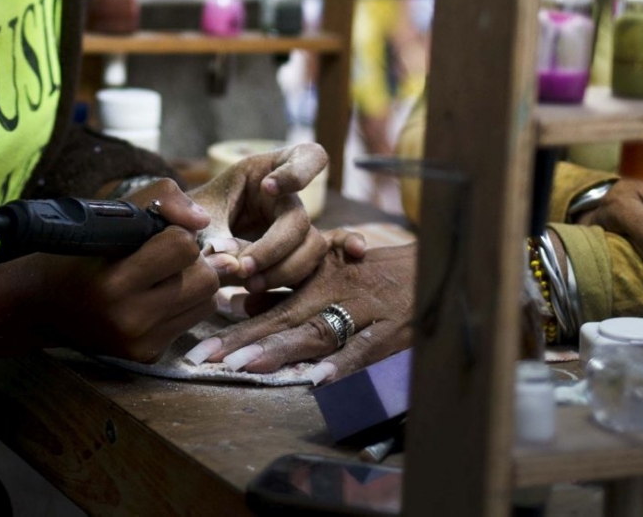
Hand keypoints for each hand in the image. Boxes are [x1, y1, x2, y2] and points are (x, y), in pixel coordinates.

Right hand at [24, 179, 226, 362]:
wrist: (43, 304)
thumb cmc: (80, 252)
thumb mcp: (111, 214)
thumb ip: (161, 199)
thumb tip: (202, 221)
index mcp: (115, 282)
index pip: (183, 247)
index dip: (175, 233)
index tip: (156, 234)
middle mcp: (129, 320)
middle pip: (206, 280)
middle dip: (192, 261)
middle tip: (165, 256)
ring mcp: (140, 343)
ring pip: (207, 302)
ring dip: (193, 283)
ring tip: (163, 276)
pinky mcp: (147, 356)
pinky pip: (192, 322)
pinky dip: (182, 306)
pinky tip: (155, 299)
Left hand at [189, 144, 327, 289]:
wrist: (182, 245)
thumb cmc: (190, 218)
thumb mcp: (194, 216)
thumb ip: (210, 236)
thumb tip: (232, 264)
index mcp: (266, 172)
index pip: (308, 156)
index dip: (299, 171)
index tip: (268, 187)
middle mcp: (286, 200)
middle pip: (302, 220)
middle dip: (275, 247)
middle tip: (245, 267)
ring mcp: (292, 230)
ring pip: (312, 249)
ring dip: (284, 270)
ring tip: (248, 284)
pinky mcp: (292, 258)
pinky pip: (304, 273)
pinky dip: (282, 286)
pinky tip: (253, 297)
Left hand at [193, 234, 413, 381]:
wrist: (442, 263)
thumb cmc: (380, 272)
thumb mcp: (334, 271)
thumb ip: (294, 288)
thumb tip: (244, 305)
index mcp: (319, 277)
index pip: (271, 303)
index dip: (235, 327)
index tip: (200, 350)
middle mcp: (336, 290)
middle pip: (285, 318)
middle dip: (245, 341)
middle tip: (208, 360)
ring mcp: (366, 310)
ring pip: (319, 331)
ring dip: (282, 350)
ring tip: (247, 368)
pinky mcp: (394, 329)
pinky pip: (366, 348)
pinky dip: (343, 363)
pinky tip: (319, 379)